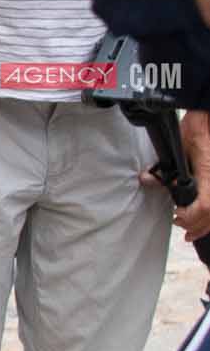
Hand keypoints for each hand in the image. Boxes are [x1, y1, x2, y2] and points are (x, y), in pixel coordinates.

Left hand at [152, 110, 209, 242]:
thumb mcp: (178, 150)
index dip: (190, 216)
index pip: (205, 207)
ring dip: (205, 224)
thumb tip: (146, 179)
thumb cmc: (197, 131)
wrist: (208, 120)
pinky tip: (203, 222)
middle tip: (180, 225)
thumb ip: (164, 169)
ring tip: (191, 230)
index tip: (176, 213)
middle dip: (196, 225)